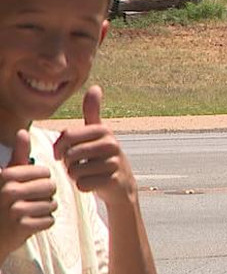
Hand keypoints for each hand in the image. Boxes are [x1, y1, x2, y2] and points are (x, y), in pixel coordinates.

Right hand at [0, 129, 57, 256]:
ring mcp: (14, 209)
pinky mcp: (22, 227)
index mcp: (6, 176)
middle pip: (51, 188)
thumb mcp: (6, 177)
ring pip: (52, 204)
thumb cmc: (1, 202)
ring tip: (27, 213)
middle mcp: (8, 191)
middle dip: (44, 196)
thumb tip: (23, 131)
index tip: (26, 189)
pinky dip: (42, 223)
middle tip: (28, 203)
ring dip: (43, 211)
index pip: (45, 173)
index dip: (40, 182)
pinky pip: (49, 220)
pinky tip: (28, 224)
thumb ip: (18, 155)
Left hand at [53, 86, 137, 207]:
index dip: (59, 147)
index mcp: (104, 130)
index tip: (61, 153)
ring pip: (74, 170)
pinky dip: (83, 186)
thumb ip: (93, 112)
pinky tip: (93, 183)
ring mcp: (114, 163)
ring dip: (75, 176)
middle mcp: (111, 144)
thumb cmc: (102, 156)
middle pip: (69, 154)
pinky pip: (82, 184)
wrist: (121, 184)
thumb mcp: (98, 133)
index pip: (67, 136)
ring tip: (87, 173)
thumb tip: (95, 87)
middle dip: (68, 163)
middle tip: (79, 165)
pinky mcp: (113, 180)